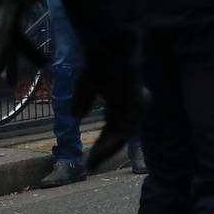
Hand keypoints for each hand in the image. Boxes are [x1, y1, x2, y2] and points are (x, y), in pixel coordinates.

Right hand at [72, 58, 149, 172]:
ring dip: (107, 150)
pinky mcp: (137, 106)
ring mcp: (138, 106)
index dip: (103, 142)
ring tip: (93, 162)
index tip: (90, 156)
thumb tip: (76, 115)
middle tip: (91, 165)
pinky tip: (99, 151)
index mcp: (123, 101)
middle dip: (105, 150)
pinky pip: (125, 130)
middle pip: (120, 135)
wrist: (111, 48)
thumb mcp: (87, 85)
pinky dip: (111, 142)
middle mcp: (133, 106)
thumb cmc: (100, 62)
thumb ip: (83, 100)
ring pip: (123, 136)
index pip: (114, 128)